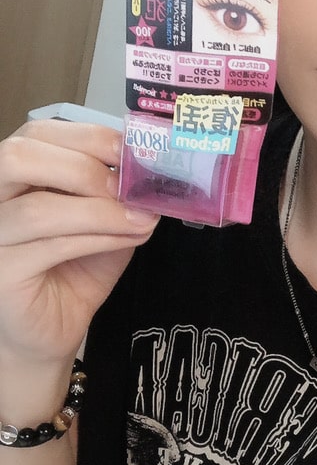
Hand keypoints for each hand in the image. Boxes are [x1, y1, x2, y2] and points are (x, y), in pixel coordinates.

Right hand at [0, 119, 158, 367]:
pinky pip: (51, 246)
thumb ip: (118, 194)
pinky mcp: (1, 271)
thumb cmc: (71, 271)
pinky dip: (98, 238)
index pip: (39, 133)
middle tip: (127, 187)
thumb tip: (153, 171)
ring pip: (38, 208)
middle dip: (84, 166)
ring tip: (139, 220)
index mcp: (16, 174)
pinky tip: (127, 238)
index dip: (89, 136)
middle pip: (20, 156)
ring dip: (100, 211)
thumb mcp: (104, 221)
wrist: (49, 331)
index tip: (133, 151)